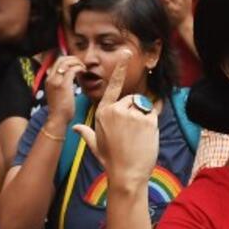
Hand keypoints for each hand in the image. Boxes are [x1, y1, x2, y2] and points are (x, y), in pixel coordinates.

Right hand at [46, 56, 84, 124]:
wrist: (57, 119)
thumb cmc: (60, 109)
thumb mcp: (56, 93)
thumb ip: (60, 84)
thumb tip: (68, 79)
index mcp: (48, 79)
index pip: (57, 62)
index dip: (67, 60)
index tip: (76, 64)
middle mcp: (50, 78)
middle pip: (61, 59)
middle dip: (73, 59)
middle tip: (81, 64)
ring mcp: (56, 81)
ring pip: (67, 62)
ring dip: (77, 63)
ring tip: (83, 68)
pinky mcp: (63, 85)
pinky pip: (72, 70)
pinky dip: (79, 68)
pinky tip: (83, 72)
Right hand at [72, 51, 158, 191]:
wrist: (126, 175)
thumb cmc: (111, 161)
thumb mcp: (95, 145)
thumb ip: (86, 133)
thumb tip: (74, 128)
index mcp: (103, 112)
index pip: (112, 86)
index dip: (120, 69)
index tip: (126, 53)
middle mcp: (115, 109)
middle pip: (133, 99)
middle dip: (136, 112)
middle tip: (132, 134)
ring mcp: (131, 113)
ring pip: (143, 106)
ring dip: (144, 117)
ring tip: (138, 137)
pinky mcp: (146, 119)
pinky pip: (153, 113)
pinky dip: (153, 122)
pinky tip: (146, 136)